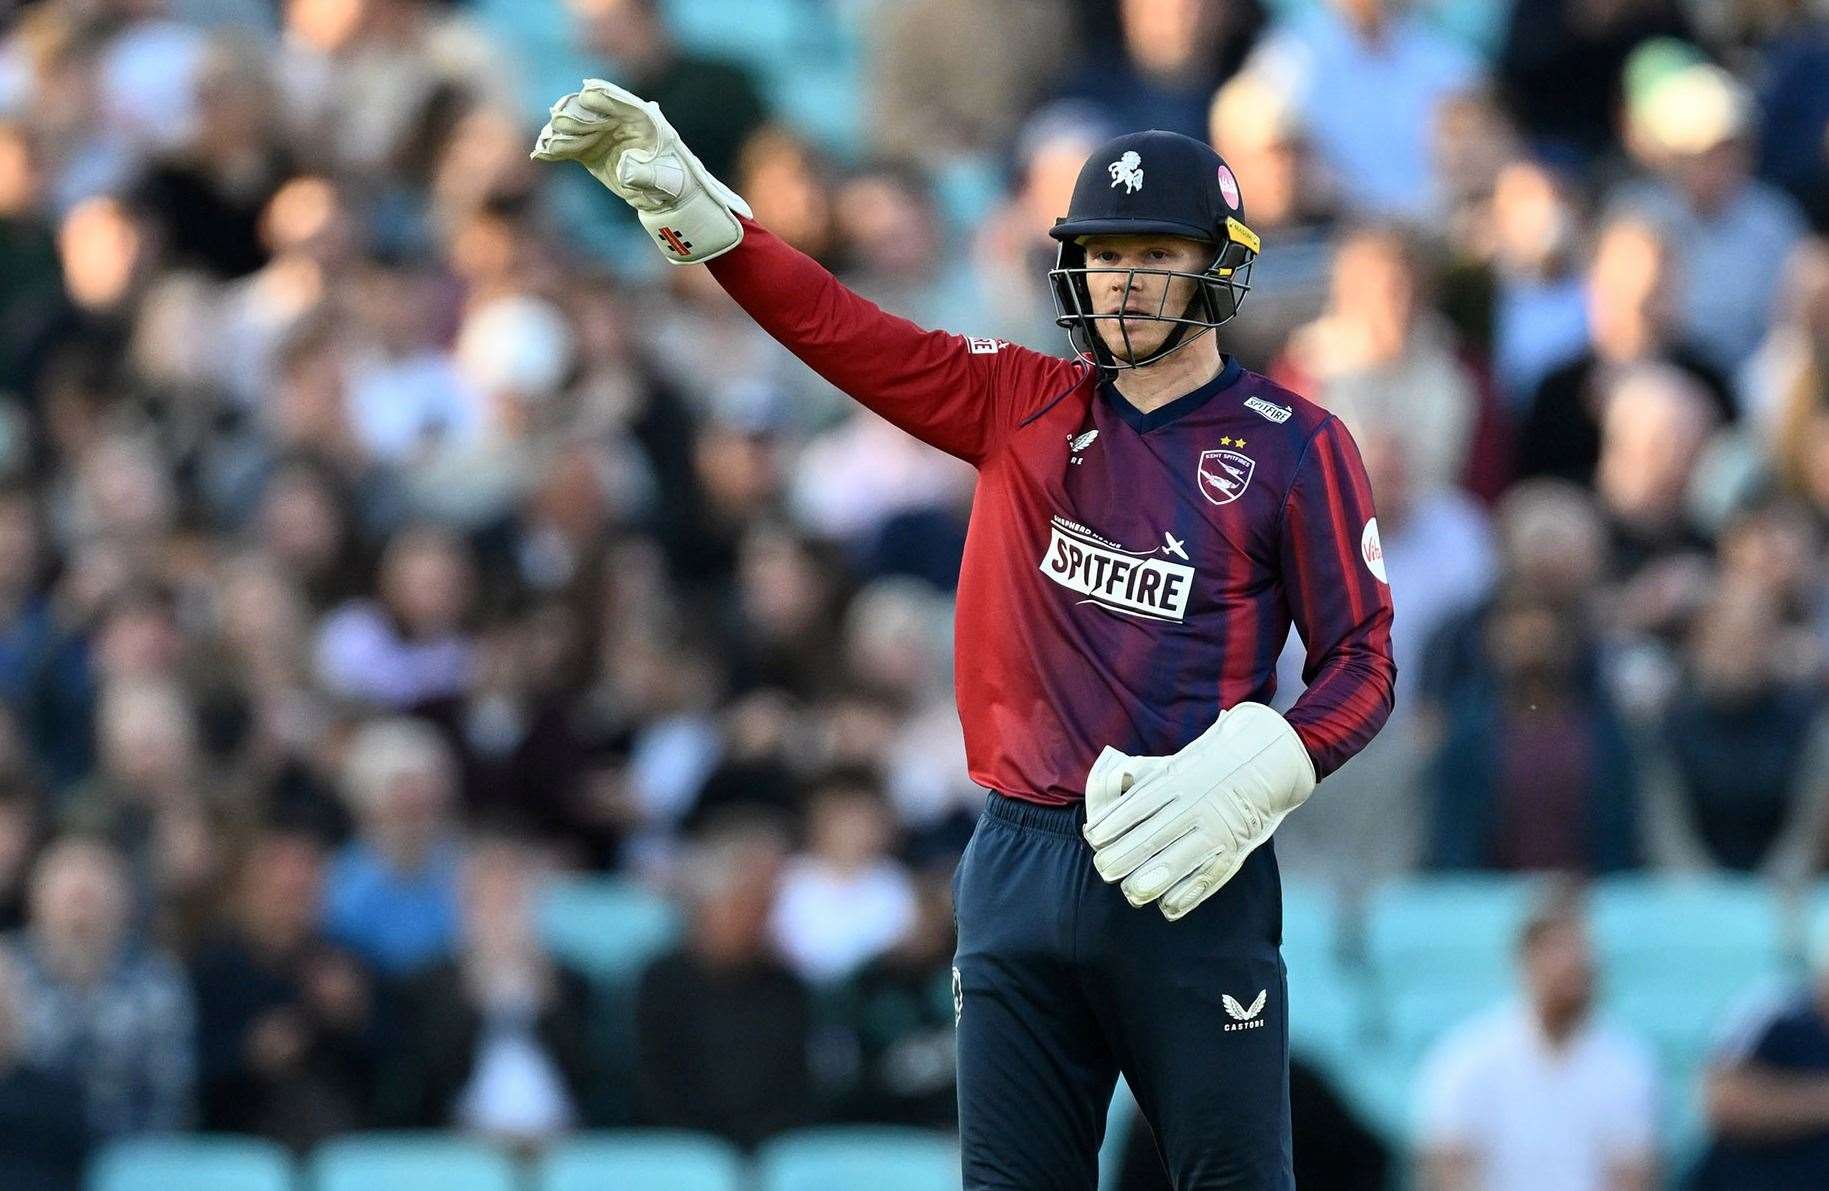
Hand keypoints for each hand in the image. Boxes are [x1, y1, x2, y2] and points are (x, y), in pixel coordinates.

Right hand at [530, 78, 751, 263]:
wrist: (665, 198)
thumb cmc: (673, 184)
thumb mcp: (663, 180)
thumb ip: (644, 172)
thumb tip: (624, 167)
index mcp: (643, 118)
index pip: (621, 101)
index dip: (603, 96)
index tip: (586, 93)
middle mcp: (618, 120)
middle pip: (592, 111)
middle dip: (575, 116)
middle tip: (558, 124)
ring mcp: (601, 133)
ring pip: (575, 126)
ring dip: (559, 133)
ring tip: (547, 145)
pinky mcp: (588, 149)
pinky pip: (568, 146)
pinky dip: (555, 149)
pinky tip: (541, 154)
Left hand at [1083, 703, 1315, 920]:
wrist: (1267, 762)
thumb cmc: (1209, 766)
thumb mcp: (1174, 764)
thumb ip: (1140, 779)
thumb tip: (1108, 791)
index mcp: (1176, 781)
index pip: (1133, 809)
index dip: (1110, 828)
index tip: (1094, 839)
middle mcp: (1194, 806)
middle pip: (1148, 840)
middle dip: (1120, 860)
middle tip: (1105, 868)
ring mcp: (1215, 829)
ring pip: (1174, 864)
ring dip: (1146, 882)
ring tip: (1130, 890)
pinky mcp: (1233, 850)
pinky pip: (1205, 879)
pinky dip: (1183, 897)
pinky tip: (1165, 905)